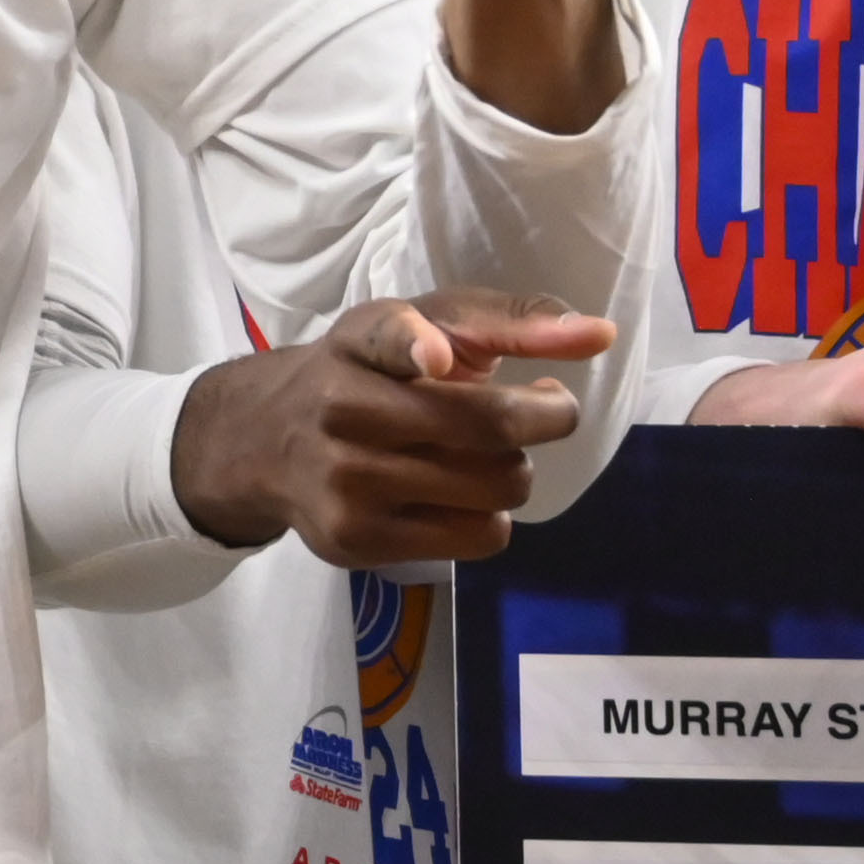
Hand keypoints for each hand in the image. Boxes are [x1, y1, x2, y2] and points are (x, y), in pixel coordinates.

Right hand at [168, 289, 609, 566]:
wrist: (263, 439)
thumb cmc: (370, 372)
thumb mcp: (426, 325)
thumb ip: (513, 322)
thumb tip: (601, 335)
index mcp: (359, 343)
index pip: (385, 339)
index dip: (415, 346)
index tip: (434, 357)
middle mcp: (342, 410)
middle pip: (493, 429)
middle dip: (539, 421)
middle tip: (528, 411)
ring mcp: (344, 483)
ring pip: (498, 490)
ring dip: (511, 473)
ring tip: (476, 456)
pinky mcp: (354, 541)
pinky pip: (481, 539)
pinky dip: (487, 517)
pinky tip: (451, 496)